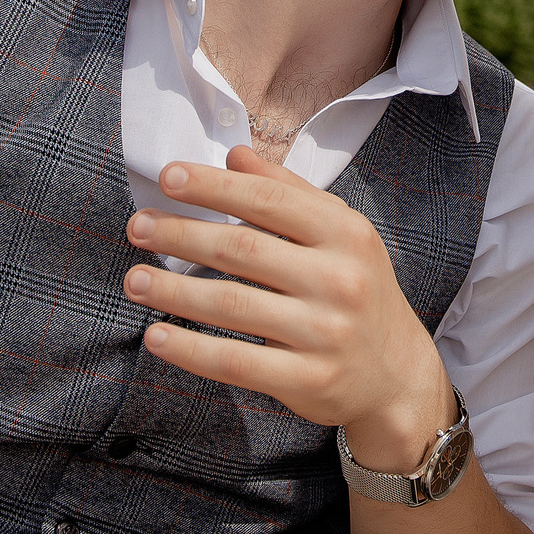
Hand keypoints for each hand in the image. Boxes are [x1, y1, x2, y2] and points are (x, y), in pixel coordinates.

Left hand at [125, 145, 454, 473]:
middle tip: (138, 226)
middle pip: (243, 250)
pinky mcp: (309, 379)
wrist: (399, 376)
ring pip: (233, 305)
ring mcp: (325, 332)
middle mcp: (339, 279)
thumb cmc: (360, 292)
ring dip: (174, 291)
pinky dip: (191, 350)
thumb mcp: (341, 234)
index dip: (214, 187)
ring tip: (134, 279)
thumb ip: (289, 192)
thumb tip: (235, 154)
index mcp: (345, 234)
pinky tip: (156, 336)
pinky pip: (237, 362)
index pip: (269, 201)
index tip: (168, 176)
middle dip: (182, 234)